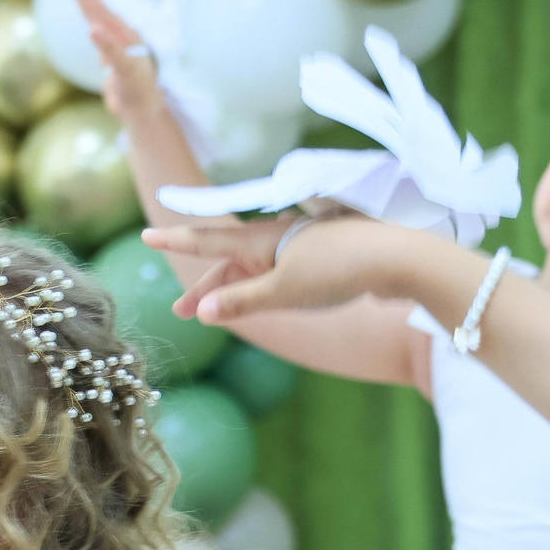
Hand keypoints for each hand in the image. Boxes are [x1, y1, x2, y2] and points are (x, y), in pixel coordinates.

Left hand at [71, 0, 166, 123]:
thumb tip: (96, 34)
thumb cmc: (130, 85)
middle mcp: (127, 39)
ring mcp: (129, 53)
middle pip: (103, 13)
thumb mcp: (115, 61)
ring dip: (95, 9)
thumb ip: (106, 46)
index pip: (100, 13)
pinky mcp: (129, 70)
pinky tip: (93, 30)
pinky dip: (105, 42)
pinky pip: (116, 54)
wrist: (144, 111)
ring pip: (109, 27)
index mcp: (121, 36)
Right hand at [144, 213, 405, 326]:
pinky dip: (262, 287)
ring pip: (257, 267)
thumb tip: (203, 313)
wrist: (402, 259)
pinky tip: (267, 299)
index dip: (177, 240)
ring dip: (235, 289)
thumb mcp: (285, 292)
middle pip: (232, 259)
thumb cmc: (341, 271)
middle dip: (206, 285)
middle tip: (181, 312)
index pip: (210, 238)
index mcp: (264, 239)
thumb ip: (243, 302)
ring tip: (219, 313)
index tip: (147, 235)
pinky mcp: (324, 258)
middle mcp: (280, 237)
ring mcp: (303, 246)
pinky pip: (280, 271)